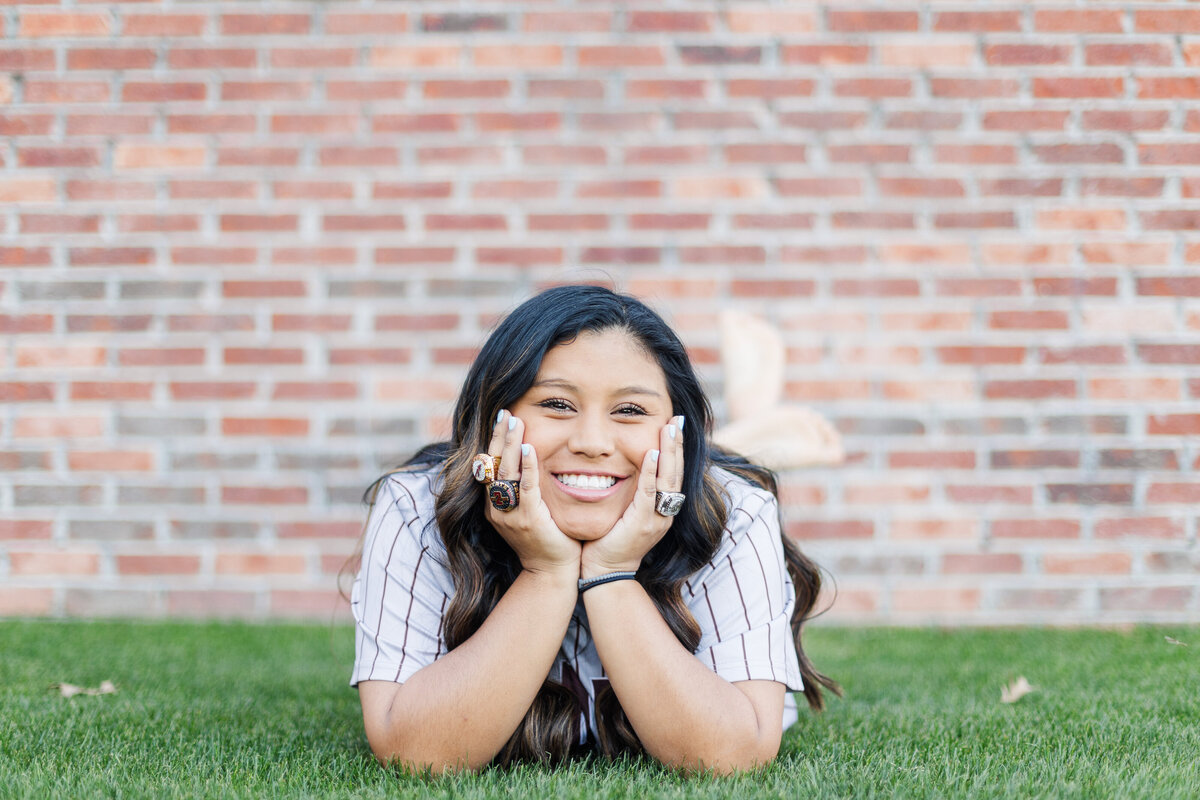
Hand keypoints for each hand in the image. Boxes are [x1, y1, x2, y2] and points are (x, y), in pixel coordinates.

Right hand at [483, 411, 580, 576]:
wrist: (552, 574)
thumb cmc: (547, 540)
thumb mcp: (530, 511)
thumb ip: (525, 489)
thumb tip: (530, 460)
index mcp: (494, 506)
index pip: (490, 467)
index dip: (495, 442)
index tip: (502, 419)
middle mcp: (496, 509)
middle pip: (493, 465)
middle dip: (499, 437)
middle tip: (506, 412)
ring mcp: (510, 515)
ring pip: (505, 472)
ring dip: (510, 444)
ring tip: (515, 421)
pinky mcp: (528, 520)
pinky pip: (525, 488)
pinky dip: (527, 467)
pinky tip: (530, 449)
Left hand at [581, 416, 684, 578]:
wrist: (603, 572)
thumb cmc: (607, 541)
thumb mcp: (623, 511)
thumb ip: (628, 492)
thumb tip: (619, 466)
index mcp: (661, 509)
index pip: (672, 473)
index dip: (675, 450)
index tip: (674, 425)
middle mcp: (664, 513)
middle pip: (676, 472)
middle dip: (677, 444)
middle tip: (677, 419)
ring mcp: (657, 519)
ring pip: (668, 479)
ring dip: (670, 452)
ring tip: (670, 428)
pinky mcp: (642, 524)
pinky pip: (650, 493)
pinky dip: (652, 472)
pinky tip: (652, 454)